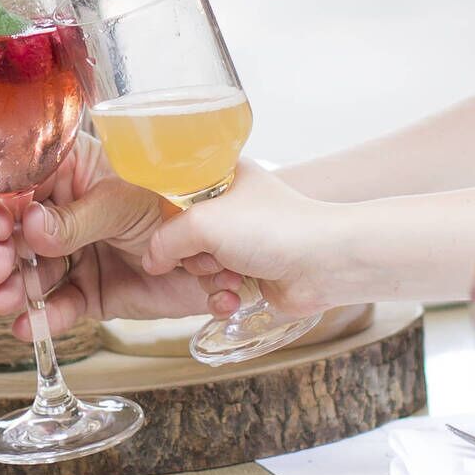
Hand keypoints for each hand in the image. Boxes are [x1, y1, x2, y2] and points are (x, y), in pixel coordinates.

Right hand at [0, 137, 226, 336]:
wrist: (246, 256)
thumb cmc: (194, 206)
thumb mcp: (131, 204)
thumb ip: (82, 218)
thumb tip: (32, 226)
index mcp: (82, 171)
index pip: (27, 182)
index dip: (5, 204)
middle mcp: (76, 211)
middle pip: (22, 231)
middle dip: (4, 253)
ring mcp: (84, 253)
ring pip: (36, 271)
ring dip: (18, 288)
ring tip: (5, 302)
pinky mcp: (96, 292)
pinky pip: (64, 304)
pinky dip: (46, 316)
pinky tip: (29, 325)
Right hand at [134, 163, 361, 317]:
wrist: (323, 263)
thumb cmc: (272, 228)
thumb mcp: (204, 222)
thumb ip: (165, 240)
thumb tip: (151, 261)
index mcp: (223, 178)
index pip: (175, 196)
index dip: (167, 220)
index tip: (167, 237)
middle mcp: (233, 207)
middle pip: (184, 237)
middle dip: (193, 256)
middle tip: (212, 257)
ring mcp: (244, 241)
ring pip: (199, 267)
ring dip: (210, 279)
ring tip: (233, 277)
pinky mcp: (253, 272)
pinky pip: (218, 288)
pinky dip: (223, 296)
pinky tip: (236, 297)